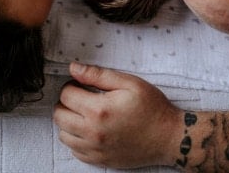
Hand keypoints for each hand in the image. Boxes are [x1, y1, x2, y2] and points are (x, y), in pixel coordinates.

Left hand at [53, 62, 180, 168]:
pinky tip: (90, 130)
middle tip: (81, 98)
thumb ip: (98, 75)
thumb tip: (73, 68)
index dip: (72, 85)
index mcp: (99, 110)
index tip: (82, 85)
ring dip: (69, 122)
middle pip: (59, 115)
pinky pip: (74, 150)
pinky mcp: (99, 160)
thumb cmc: (152, 107)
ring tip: (84, 114)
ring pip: (63, 134)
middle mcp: (93, 132)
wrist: (169, 137)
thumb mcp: (129, 83)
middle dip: (66, 103)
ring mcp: (95, 149)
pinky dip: (77, 139)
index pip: (66, 95)